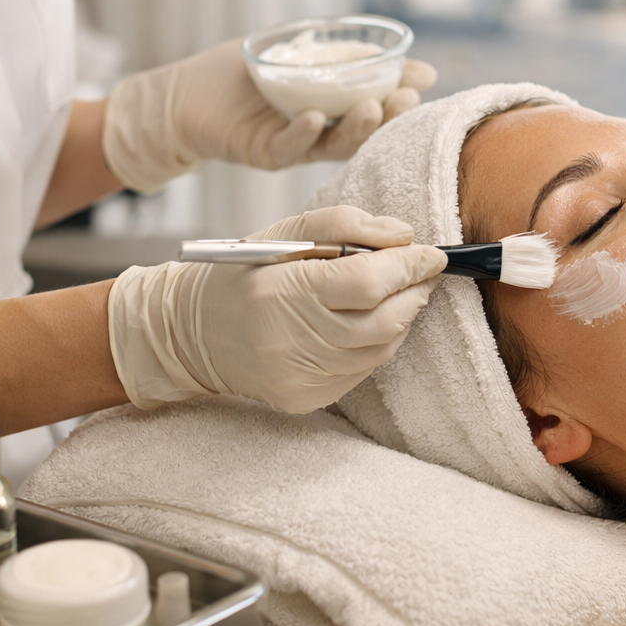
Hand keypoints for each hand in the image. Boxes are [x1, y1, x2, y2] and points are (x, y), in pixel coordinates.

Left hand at [101, 38, 437, 191]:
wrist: (182, 96)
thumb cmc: (239, 72)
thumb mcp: (297, 52)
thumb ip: (348, 55)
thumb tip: (413, 61)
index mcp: (331, 106)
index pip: (376, 101)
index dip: (400, 92)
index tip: (422, 77)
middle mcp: (319, 129)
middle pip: (363, 129)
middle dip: (388, 115)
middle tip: (405, 98)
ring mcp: (293, 143)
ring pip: (333, 144)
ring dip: (355, 129)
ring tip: (370, 108)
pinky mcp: (263, 153)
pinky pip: (289, 149)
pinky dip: (302, 133)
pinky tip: (313, 116)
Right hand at [107, 206, 446, 413]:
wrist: (192, 334)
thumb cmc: (245, 274)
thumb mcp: (287, 232)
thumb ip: (346, 225)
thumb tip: (405, 236)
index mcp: (283, 291)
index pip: (370, 282)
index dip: (411, 266)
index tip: (432, 253)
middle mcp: (292, 341)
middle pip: (386, 320)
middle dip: (415, 292)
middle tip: (423, 271)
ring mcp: (301, 378)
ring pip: (382, 347)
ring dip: (401, 317)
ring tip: (396, 293)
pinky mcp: (307, 400)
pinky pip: (364, 370)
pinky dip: (378, 342)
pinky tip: (366, 323)